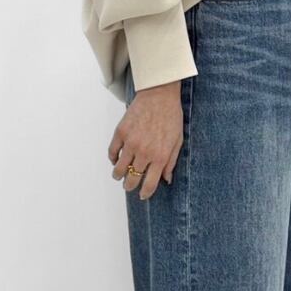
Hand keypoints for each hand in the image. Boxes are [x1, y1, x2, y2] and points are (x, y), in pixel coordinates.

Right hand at [108, 79, 184, 199]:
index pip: (149, 184)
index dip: (145, 193)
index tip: (143, 196)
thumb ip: (171, 162)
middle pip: (132, 178)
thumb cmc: (171, 116)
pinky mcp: (121, 132)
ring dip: (118, 175)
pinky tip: (115, 160)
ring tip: (119, 176)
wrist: (159, 94)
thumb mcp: (178, 141)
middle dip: (130, 186)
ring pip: (119, 168)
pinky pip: (112, 151)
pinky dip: (112, 158)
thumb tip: (166, 179)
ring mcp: (130, 142)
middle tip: (129, 186)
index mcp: (160, 156)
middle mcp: (144, 152)